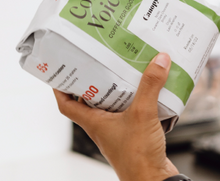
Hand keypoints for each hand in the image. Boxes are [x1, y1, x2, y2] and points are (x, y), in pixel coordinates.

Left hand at [53, 53, 178, 180]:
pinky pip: (129, 112)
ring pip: (111, 105)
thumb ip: (149, 86)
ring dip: (116, 89)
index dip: (60, 88)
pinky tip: (146, 91)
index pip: (66, 104)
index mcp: (94, 122)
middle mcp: (102, 126)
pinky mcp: (133, 134)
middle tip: (97, 62)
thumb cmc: (138, 159)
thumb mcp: (142, 113)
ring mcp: (117, 131)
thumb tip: (158, 61)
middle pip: (90, 101)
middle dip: (93, 81)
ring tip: (122, 70)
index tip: (60, 71)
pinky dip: (135, 100)